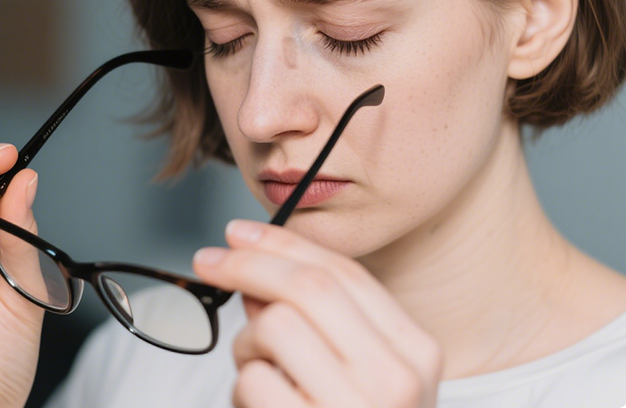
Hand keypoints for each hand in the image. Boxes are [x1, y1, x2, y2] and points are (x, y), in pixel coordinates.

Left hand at [193, 220, 442, 407]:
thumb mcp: (358, 372)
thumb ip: (320, 320)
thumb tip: (256, 274)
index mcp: (416, 351)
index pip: (345, 273)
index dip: (283, 244)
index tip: (239, 234)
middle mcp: (396, 377)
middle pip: (307, 288)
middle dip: (248, 264)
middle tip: (209, 261)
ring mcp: (354, 407)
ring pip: (276, 327)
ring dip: (247, 340)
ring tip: (257, 369)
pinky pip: (254, 380)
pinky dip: (244, 387)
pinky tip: (262, 406)